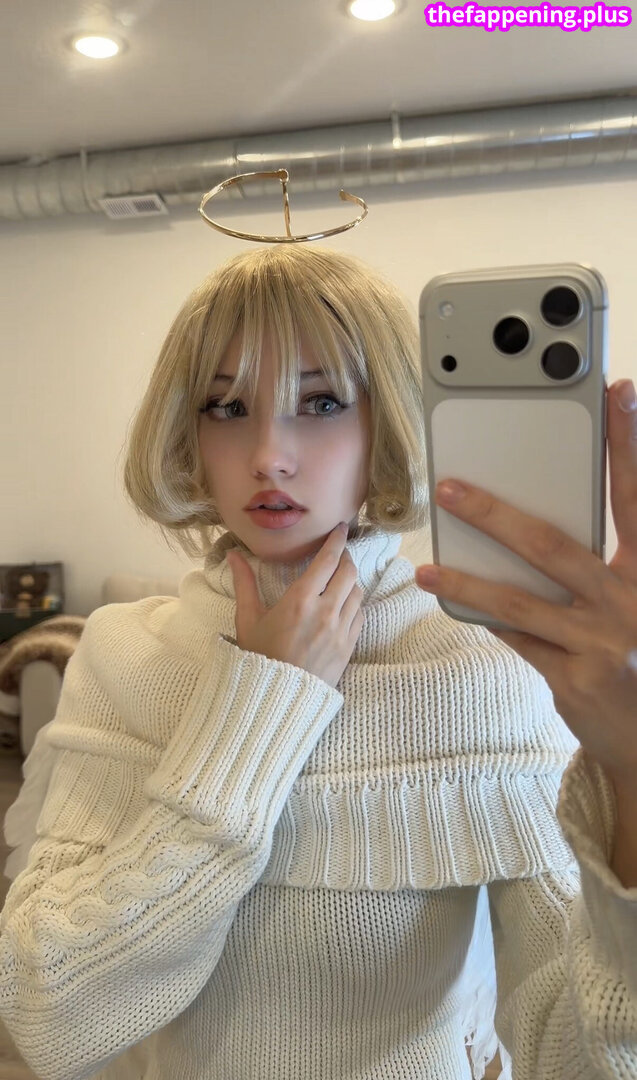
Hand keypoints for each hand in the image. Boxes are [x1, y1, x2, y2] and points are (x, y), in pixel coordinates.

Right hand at [227, 524, 363, 688]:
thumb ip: (244, 584)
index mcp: (300, 600)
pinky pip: (360, 616)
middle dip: (346, 558)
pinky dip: (355, 604)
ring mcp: (340, 630)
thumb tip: (234, 555)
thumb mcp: (248, 620)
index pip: (328, 560)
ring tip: (340, 579)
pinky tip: (344, 604)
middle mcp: (325, 611)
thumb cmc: (258, 659)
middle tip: (339, 553)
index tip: (339, 528)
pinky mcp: (349, 647)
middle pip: (348, 572)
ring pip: (357, 593)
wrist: (276, 701)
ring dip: (350, 581)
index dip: (336, 540)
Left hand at [414, 378, 636, 790]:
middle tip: (449, 486)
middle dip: (494, 514)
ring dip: (466, 578)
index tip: (618, 394)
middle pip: (553, 545)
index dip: (630, 445)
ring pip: (518, 600)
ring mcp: (600, 643)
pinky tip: (456, 597)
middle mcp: (629, 602)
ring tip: (428, 564)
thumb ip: (610, 562)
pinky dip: (486, 615)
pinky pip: (517, 637)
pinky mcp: (574, 678)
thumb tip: (545, 517)